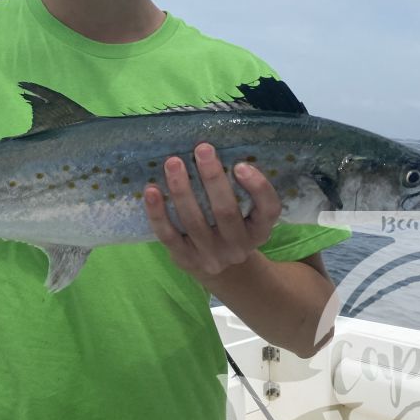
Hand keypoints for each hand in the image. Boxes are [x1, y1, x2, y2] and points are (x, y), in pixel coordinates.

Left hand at [144, 143, 281, 283]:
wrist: (219, 269)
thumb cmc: (232, 227)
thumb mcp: (248, 214)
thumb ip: (241, 189)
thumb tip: (216, 151)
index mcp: (259, 230)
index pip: (269, 210)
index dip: (258, 187)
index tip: (241, 165)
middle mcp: (238, 246)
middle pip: (225, 212)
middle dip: (213, 178)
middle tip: (202, 149)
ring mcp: (211, 255)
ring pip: (194, 221)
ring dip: (182, 190)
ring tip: (173, 163)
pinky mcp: (185, 259)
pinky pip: (168, 235)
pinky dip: (158, 212)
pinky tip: (151, 190)